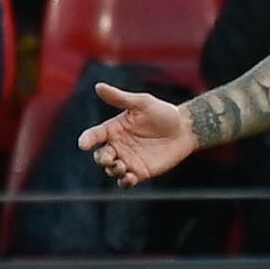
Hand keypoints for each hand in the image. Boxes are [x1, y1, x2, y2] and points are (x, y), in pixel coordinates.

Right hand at [80, 84, 198, 186]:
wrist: (185, 129)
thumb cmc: (163, 113)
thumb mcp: (142, 103)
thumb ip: (120, 98)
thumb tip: (98, 86)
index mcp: (113, 129)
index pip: (94, 136)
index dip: (87, 140)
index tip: (84, 144)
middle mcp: (118, 146)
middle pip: (100, 156)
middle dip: (101, 159)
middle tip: (109, 157)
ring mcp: (128, 160)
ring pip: (111, 170)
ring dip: (113, 170)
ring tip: (122, 166)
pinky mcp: (140, 172)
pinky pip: (126, 181)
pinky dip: (124, 181)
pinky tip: (129, 177)